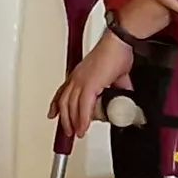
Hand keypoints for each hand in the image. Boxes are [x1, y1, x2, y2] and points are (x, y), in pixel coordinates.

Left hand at [49, 32, 138, 150]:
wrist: (119, 44)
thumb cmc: (117, 53)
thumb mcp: (115, 75)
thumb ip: (117, 86)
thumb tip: (124, 94)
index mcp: (79, 74)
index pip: (63, 92)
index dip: (57, 105)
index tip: (53, 114)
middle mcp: (76, 78)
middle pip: (64, 102)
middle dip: (65, 119)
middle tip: (68, 131)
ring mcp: (81, 81)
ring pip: (71, 107)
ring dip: (72, 122)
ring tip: (76, 133)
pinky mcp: (90, 85)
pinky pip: (83, 107)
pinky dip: (82, 120)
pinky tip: (83, 128)